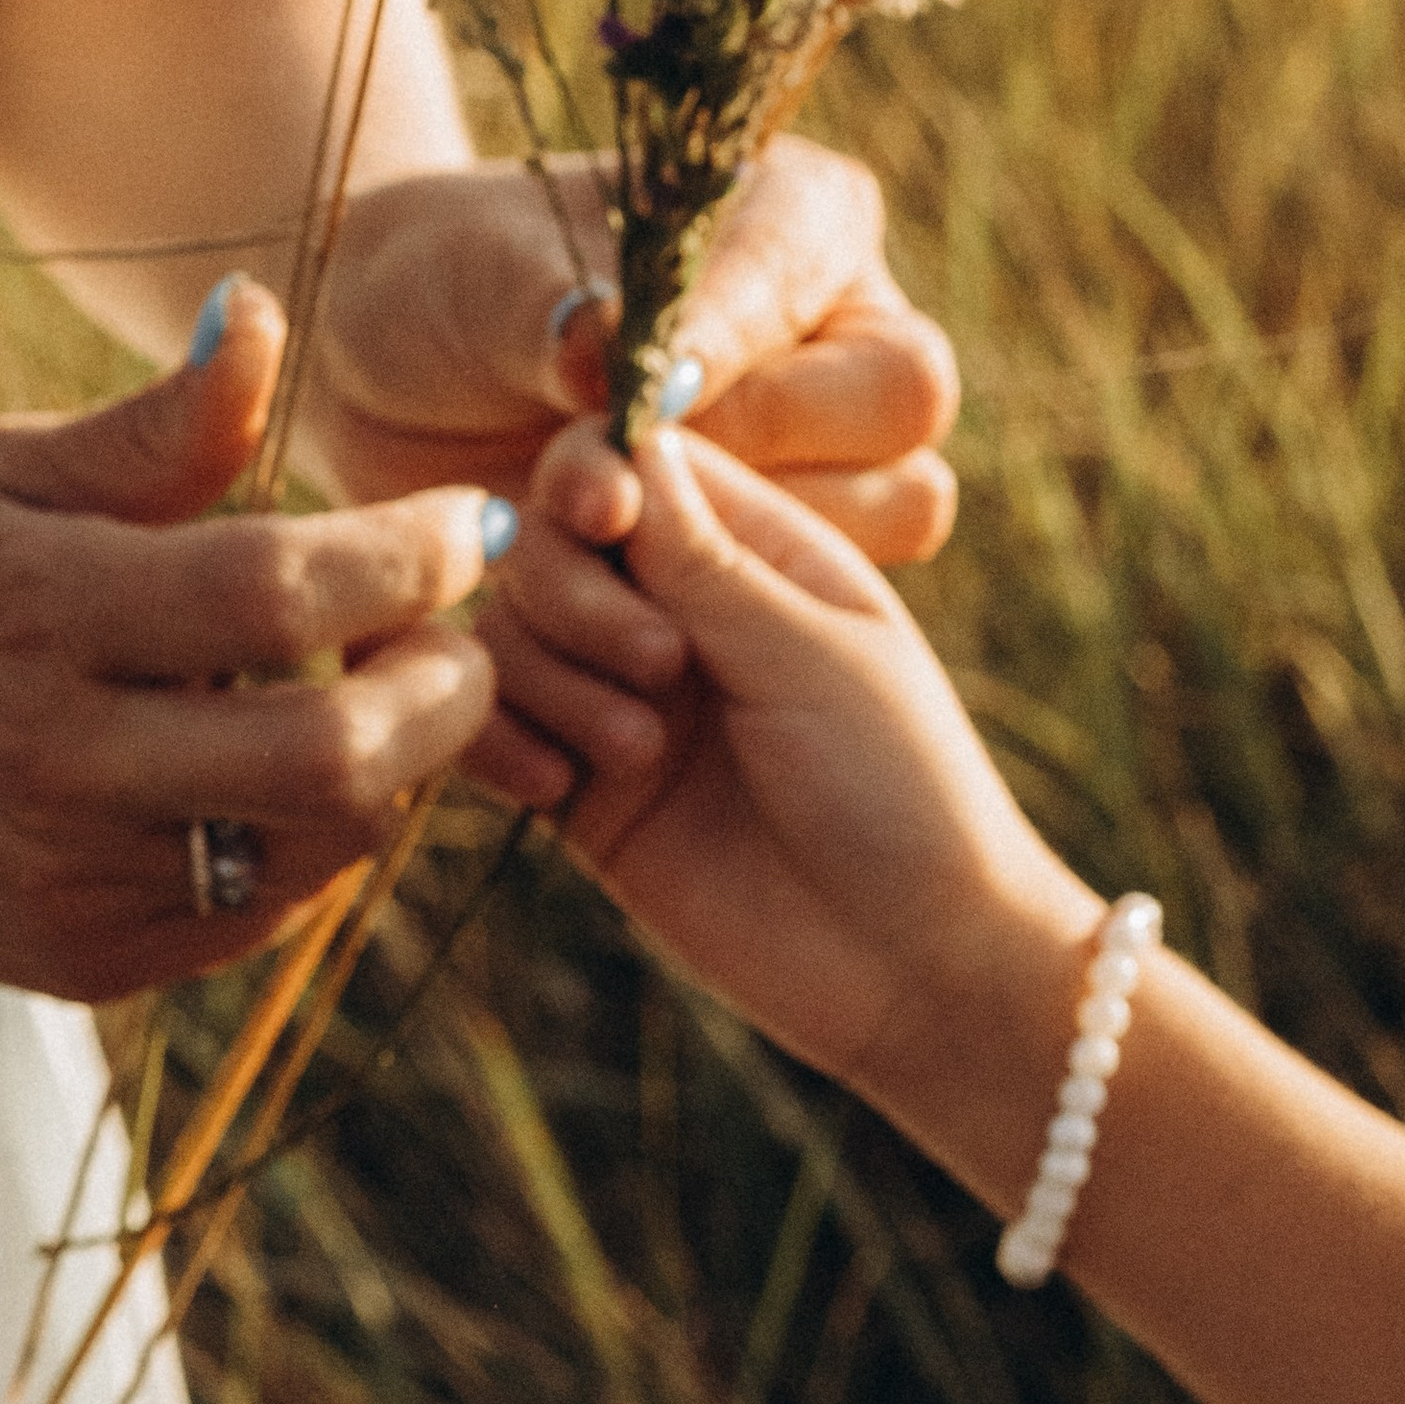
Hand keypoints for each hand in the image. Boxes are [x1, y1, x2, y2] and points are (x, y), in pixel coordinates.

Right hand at [0, 280, 497, 1001]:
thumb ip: (151, 429)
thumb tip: (265, 312)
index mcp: (37, 615)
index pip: (283, 591)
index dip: (411, 556)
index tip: (467, 522)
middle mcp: (59, 765)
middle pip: (335, 756)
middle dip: (445, 690)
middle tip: (455, 629)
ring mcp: (70, 882)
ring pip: (317, 848)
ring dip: (384, 768)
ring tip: (359, 688)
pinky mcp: (77, 961)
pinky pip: (254, 911)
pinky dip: (303, 838)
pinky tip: (271, 766)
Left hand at [306, 135, 959, 553]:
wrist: (403, 378)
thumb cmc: (455, 287)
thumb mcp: (481, 282)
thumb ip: (550, 315)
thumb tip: (605, 356)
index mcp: (801, 217)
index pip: (815, 273)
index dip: (737, 341)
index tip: (646, 395)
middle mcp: (848, 332)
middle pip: (902, 410)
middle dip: (749, 459)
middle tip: (608, 478)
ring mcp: (835, 451)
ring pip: (882, 519)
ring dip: (730, 546)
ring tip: (585, 524)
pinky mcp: (794, 552)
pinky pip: (815, 605)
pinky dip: (706, 611)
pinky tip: (600, 593)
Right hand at [478, 421, 1089, 1092]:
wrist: (913, 968)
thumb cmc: (901, 790)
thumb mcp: (812, 655)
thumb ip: (706, 558)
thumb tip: (630, 434)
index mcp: (753, 553)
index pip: (635, 463)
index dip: (596, 475)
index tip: (605, 519)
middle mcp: (675, 612)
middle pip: (549, 539)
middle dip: (574, 590)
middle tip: (659, 667)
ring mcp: (620, 698)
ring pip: (507, 631)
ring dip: (551, 677)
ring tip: (639, 751)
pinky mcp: (581, 790)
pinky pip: (491, 729)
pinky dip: (496, 741)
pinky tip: (559, 789)